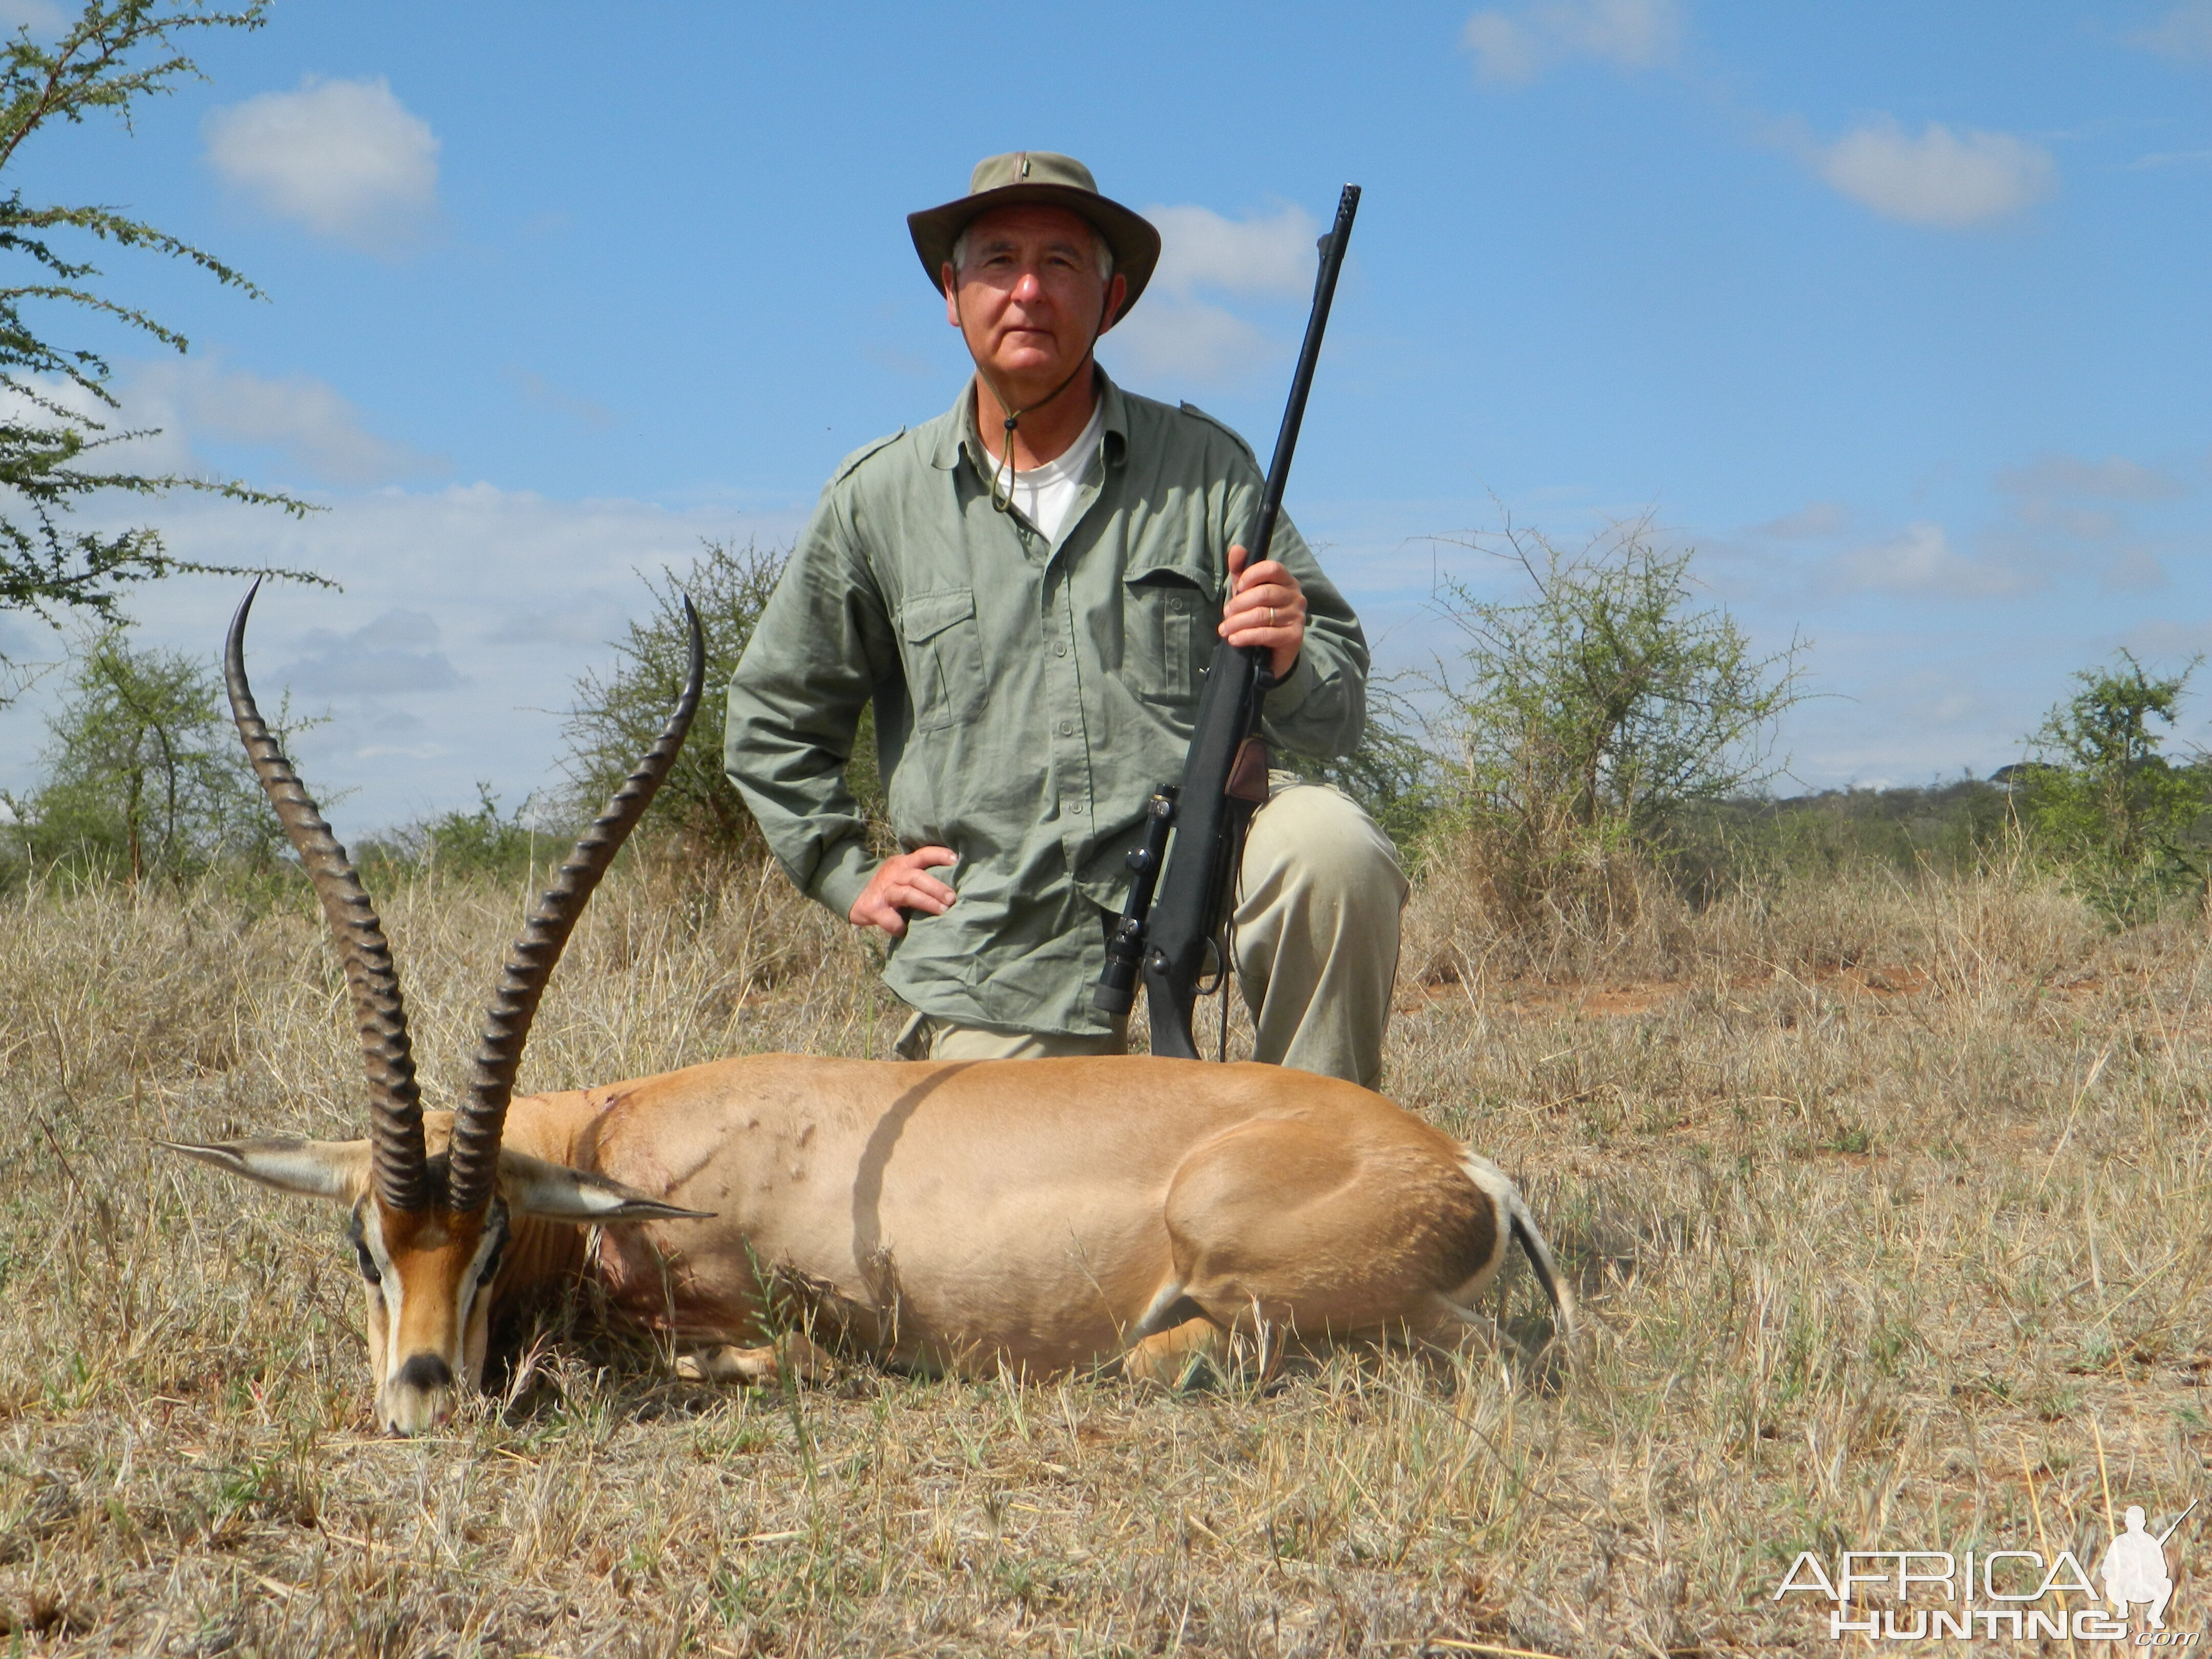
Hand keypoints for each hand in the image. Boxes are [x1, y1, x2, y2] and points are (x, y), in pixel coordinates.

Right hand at [849, 847, 957, 938]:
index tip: (955, 860)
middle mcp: (894, 874)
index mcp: (903, 864)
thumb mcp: (902, 873)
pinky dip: (899, 926)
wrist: (855, 896)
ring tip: (942, 911)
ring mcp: (884, 892)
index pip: (923, 854)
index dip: (939, 855)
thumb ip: (921, 875)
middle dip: (936, 887)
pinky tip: (907, 931)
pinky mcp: (874, 910)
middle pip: (917, 877)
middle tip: (952, 898)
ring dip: (926, 902)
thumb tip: (954, 885)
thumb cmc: (889, 886)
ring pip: (906, 894)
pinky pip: (889, 919)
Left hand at [1220, 543, 1304, 681]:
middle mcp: (1296, 596)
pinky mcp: (1294, 636)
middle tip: (1226, 614)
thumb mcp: (1247, 591)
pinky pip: (1265, 633)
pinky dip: (1245, 636)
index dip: (1251, 575)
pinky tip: (1234, 640)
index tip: (1238, 589)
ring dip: (1237, 623)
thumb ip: (1241, 570)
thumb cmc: (1260, 616)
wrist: (1273, 651)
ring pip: (1261, 615)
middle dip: (1239, 604)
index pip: (1272, 567)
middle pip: (1264, 593)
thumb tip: (1237, 548)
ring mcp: (1297, 616)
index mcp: (1286, 581)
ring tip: (1225, 630)